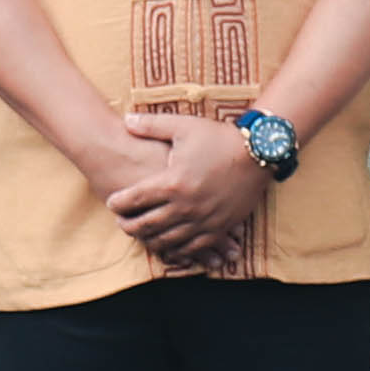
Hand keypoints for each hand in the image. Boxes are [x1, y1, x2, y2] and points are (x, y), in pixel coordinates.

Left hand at [106, 113, 267, 271]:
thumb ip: (152, 125)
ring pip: (167, 240)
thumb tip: (126, 120)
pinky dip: (177, 250)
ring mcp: (203, 220)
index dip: (119, 202)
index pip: (135, 198)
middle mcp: (185, 206)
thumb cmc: (219, 137)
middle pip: (147, 224)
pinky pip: (193, 247)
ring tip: (140, 235)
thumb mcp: (184, 126)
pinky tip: (169, 248)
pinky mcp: (219, 227)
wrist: (258, 153)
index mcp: (173, 182)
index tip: (111, 202)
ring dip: (149, 240)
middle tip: (121, 223)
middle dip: (129, 225)